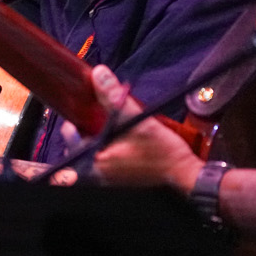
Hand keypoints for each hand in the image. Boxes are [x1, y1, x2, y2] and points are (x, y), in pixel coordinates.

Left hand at [83, 65, 201, 192]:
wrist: (184, 176)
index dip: (76, 121)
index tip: (83, 113)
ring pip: (91, 155)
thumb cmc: (163, 153)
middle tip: (100, 121)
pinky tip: (122, 144)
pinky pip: (103, 163)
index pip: (70, 137)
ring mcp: (106, 180)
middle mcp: (96, 174)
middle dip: (88, 132)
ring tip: (114, 132)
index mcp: (94, 162)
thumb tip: (99, 74)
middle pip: (79, 147)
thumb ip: (114, 98)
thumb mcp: (137, 120)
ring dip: (98, 141)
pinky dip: (108, 152)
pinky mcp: (117, 182)